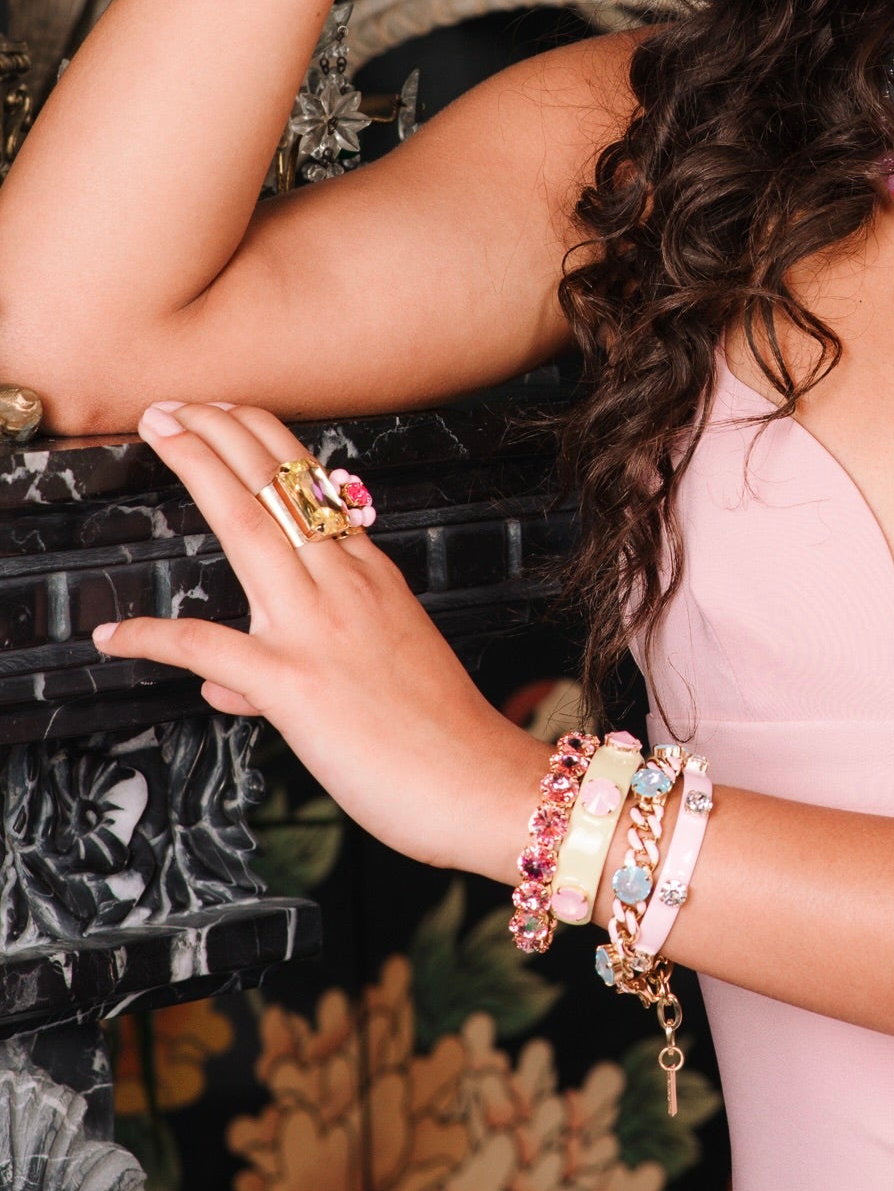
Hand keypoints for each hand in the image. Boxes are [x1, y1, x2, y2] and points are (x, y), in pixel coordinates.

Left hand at [94, 401, 542, 881]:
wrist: (480, 785)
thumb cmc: (445, 740)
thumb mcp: (384, 681)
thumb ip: (298, 670)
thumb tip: (224, 687)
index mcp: (378, 582)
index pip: (319, 492)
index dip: (269, 444)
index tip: (233, 414)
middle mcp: (350, 590)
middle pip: (279, 490)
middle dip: (223, 436)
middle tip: (178, 404)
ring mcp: (322, 631)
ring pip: (249, 529)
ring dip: (201, 473)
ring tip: (163, 432)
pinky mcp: (296, 685)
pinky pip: (209, 649)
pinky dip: (154, 639)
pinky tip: (115, 636)